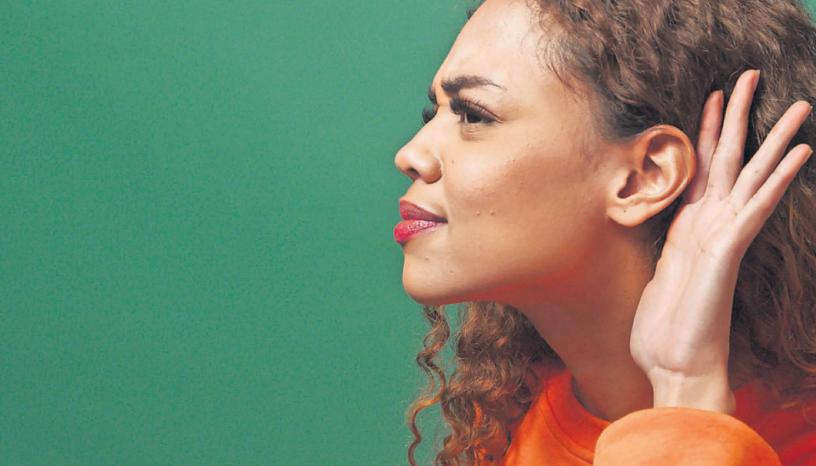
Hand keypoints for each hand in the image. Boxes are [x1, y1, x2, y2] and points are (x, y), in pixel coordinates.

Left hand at [628, 69, 812, 412]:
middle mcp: (711, 227)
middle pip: (730, 161)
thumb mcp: (656, 275)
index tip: (712, 98)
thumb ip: (666, 248)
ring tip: (799, 106)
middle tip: (751, 76)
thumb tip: (666, 234)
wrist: (674, 366)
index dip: (707, 133)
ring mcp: (722, 238)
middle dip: (739, 118)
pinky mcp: (726, 252)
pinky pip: (756, 207)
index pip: (703, 169)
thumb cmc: (664, 328)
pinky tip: (800, 154)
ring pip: (751, 176)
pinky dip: (776, 180)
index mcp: (690, 229)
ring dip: (773, 140)